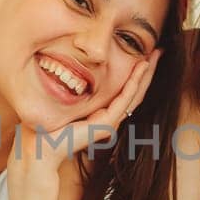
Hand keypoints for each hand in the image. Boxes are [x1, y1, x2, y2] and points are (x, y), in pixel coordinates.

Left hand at [9, 52, 159, 176]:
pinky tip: (140, 68)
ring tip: (155, 56)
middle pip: (136, 91)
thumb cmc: (46, 125)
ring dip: (145, 74)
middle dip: (148, 70)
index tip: (145, 53)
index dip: (137, 73)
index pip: (125, 90)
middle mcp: (109, 118)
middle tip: (160, 51)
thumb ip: (71, 88)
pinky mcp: (105, 125)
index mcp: (101, 113)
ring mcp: (109, 123)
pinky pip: (124, 99)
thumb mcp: (62, 100)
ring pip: (134, 94)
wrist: (39, 147)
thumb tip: (66, 67)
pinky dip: (134, 83)